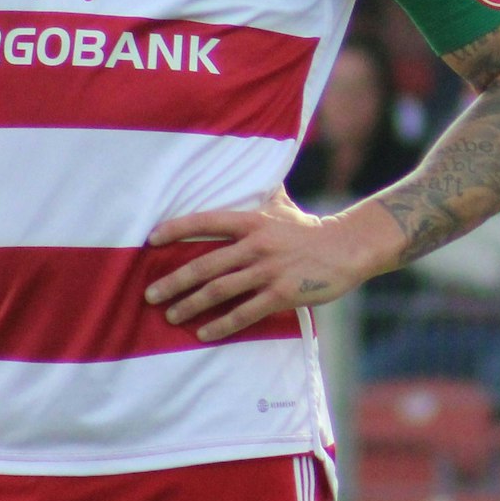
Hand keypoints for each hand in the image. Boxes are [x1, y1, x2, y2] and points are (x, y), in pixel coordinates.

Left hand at [144, 189, 401, 342]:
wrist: (348, 248)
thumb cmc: (310, 228)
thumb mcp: (283, 206)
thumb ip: (262, 194)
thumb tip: (254, 167)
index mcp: (254, 221)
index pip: (207, 222)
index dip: (178, 229)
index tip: (151, 239)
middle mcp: (257, 245)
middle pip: (206, 264)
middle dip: (175, 281)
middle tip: (151, 294)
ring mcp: (269, 270)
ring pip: (221, 290)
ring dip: (191, 304)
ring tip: (171, 315)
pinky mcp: (282, 293)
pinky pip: (245, 312)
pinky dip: (222, 324)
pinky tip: (204, 333)